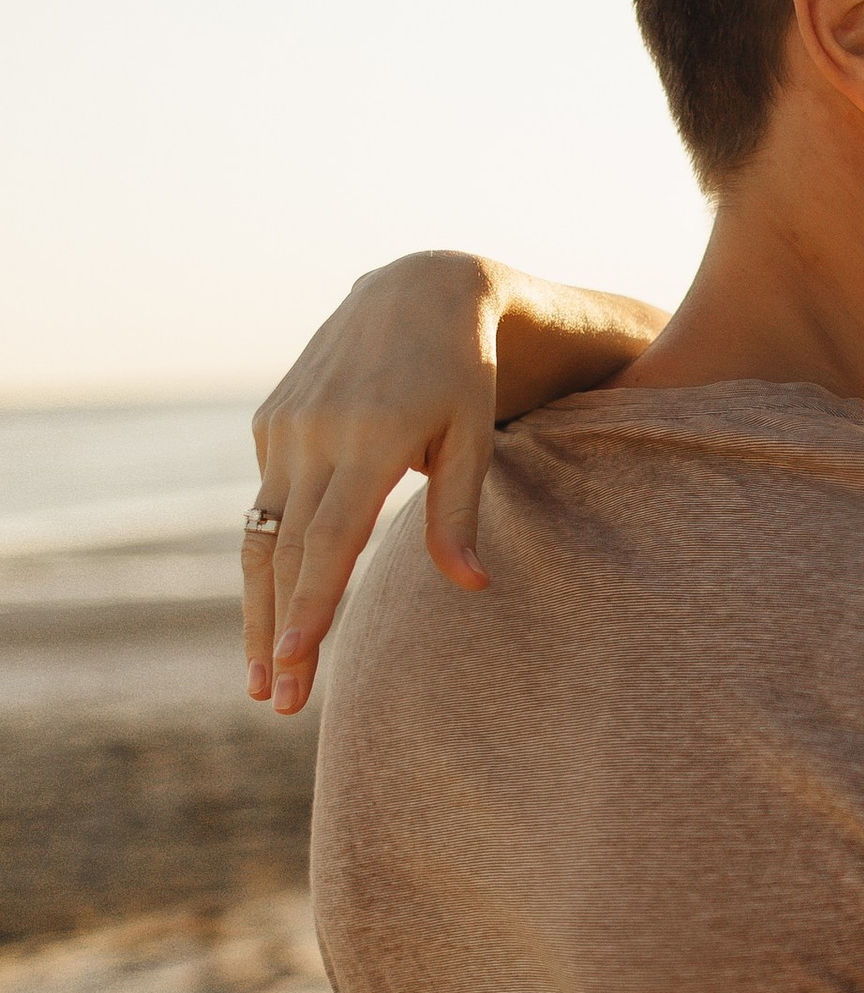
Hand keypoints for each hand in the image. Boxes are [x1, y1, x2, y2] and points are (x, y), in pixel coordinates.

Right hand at [246, 253, 500, 713]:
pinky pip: (264, 502)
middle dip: (278, 631)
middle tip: (276, 700)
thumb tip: (472, 588)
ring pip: (260, 534)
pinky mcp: (270, 421)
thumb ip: (460, 514)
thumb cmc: (465, 374)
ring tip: (263, 676)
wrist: (417, 292)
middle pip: (284, 551)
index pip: (331, 538)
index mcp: (373, 438)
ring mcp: (284, 425)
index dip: (312, 602)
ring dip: (259, 608)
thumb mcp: (475, 438)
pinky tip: (275, 608)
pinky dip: (266, 559)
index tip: (296, 659)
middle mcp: (316, 432)